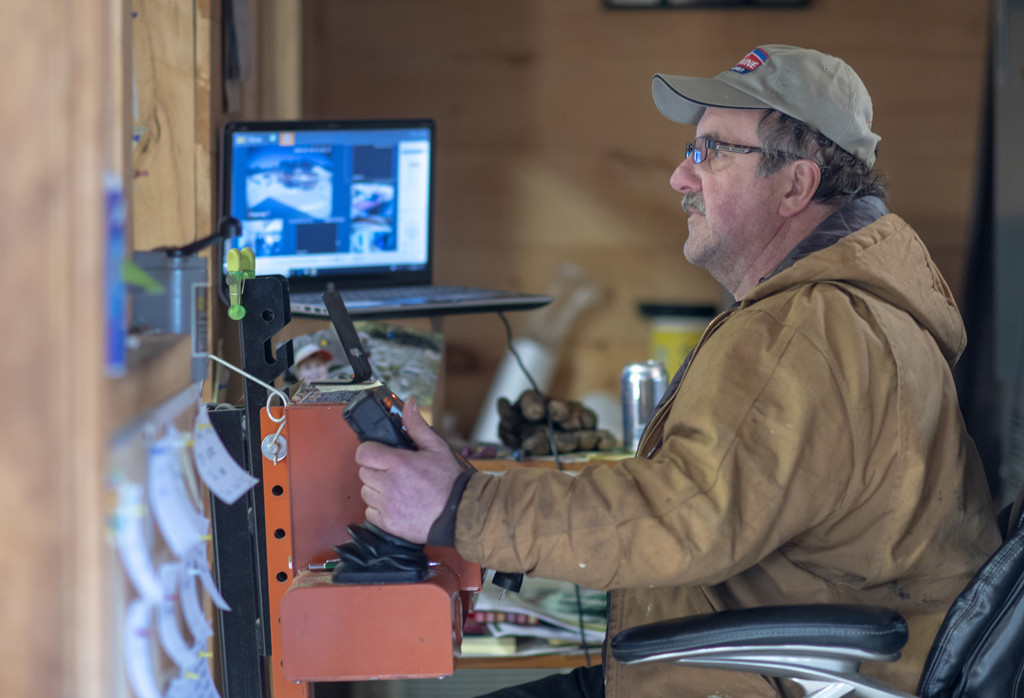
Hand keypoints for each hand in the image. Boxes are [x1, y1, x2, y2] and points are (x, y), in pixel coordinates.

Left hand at [355, 397, 463, 542]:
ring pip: (365, 492)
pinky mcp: (387, 523)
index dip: (369, 451)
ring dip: (377, 490)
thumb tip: (409, 404)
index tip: (378, 454)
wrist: (458, 512)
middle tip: (393, 472)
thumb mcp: (436, 448)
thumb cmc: (448, 481)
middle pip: (363, 472)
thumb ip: (417, 426)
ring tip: (397, 489)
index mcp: (399, 463)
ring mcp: (387, 505)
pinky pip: (370, 512)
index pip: (363, 453)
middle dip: (376, 470)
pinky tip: (396, 504)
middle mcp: (390, 484)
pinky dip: (379, 509)